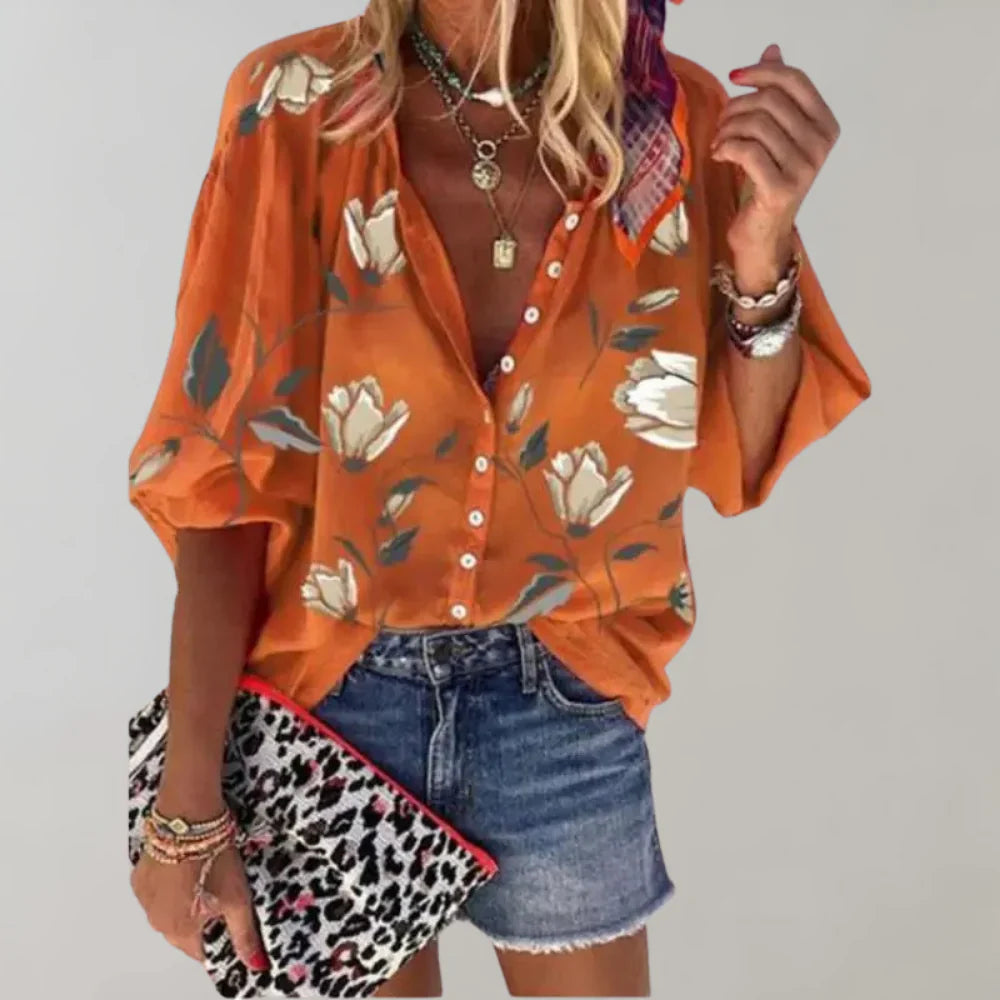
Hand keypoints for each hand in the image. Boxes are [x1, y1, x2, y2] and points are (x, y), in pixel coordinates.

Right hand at [131, 844, 268, 971]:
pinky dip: (170, 886)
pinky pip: (157, 892)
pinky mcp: (140, 878)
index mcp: (180, 930)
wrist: (190, 820)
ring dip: (184, 902)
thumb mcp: (237, 898)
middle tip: (219, 892)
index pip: (201, 952)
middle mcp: (157, 920)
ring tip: (202, 876)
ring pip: (169, 911)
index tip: (228, 923)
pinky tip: (186, 867)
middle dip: (202, 919)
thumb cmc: (213, 855)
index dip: (218, 939)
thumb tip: (254, 963)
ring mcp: (145, 899)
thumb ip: (244, 935)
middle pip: (184, 932)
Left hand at [711, 44, 839, 290]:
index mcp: (825, 125)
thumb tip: (772, 50)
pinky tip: (719, 155)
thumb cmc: (766, 181)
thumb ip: (776, 93)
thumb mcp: (773, 133)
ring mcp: (804, 169)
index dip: (761, 72)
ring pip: (757, 125)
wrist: (762, 234)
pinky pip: (748, 151)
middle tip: (721, 124)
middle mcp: (820, 146)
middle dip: (736, 106)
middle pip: (771, 101)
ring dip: (727, 129)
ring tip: (718, 143)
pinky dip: (726, 147)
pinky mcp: (781, 189)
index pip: (795, 80)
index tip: (733, 77)